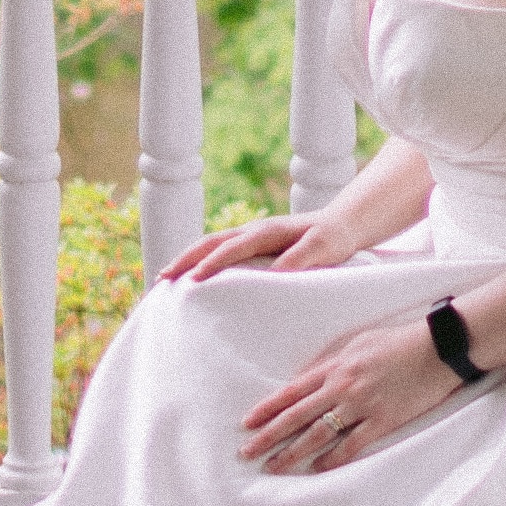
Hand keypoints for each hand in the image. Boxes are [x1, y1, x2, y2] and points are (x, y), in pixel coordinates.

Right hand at [160, 212, 353, 283]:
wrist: (343, 225)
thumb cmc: (335, 238)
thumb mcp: (324, 247)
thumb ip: (301, 258)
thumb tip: (274, 275)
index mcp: (266, 231)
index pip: (232, 247)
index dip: (211, 263)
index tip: (192, 280)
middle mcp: (253, 231)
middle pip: (210, 242)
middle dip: (185, 258)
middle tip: (162, 277)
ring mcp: (250, 236)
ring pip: (211, 245)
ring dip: (187, 258)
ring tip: (165, 277)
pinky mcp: (252, 245)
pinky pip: (220, 251)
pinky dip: (200, 260)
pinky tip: (192, 275)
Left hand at [239, 317, 465, 474]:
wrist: (436, 349)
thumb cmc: (396, 342)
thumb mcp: (357, 344)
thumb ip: (331, 363)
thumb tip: (308, 379)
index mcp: (334, 367)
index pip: (290, 392)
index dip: (266, 410)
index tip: (247, 424)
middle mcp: (341, 387)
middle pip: (296, 417)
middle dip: (269, 436)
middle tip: (247, 452)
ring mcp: (362, 406)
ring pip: (319, 435)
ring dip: (293, 453)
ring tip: (274, 467)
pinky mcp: (383, 421)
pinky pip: (353, 444)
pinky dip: (334, 459)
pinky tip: (318, 469)